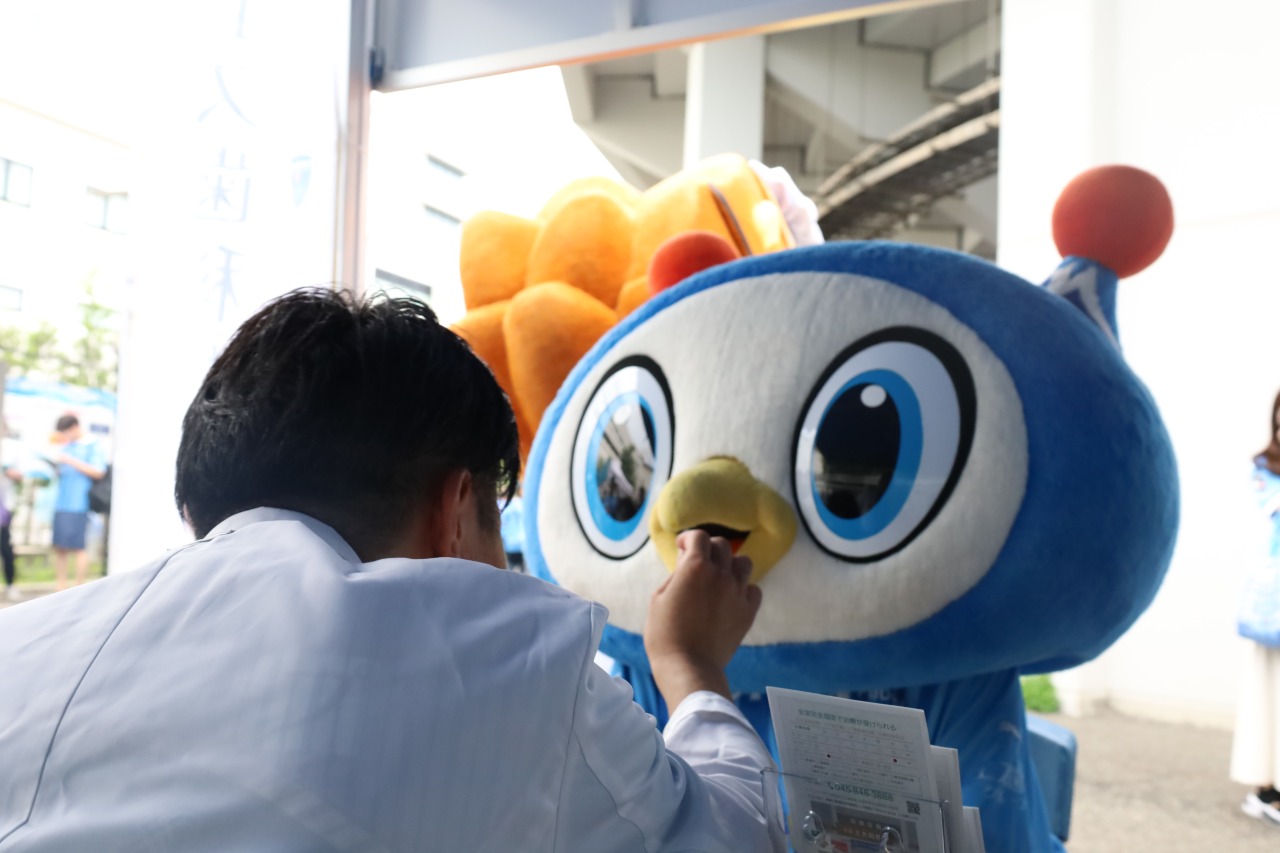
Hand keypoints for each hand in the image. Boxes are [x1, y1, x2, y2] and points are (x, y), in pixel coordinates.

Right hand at [644, 530, 762, 707]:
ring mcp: (737, 592)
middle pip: (722, 545)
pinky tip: (731, 597)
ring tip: (719, 577)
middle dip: (708, 548)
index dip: (688, 538)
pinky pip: (753, 589)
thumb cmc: (665, 634)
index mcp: (695, 567)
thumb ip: (676, 574)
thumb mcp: (658, 598)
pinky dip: (743, 589)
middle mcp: (720, 574)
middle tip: (698, 562)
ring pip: (743, 563)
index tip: (682, 547)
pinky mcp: (748, 612)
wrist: (688, 667)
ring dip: (730, 565)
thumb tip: (686, 562)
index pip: (698, 536)